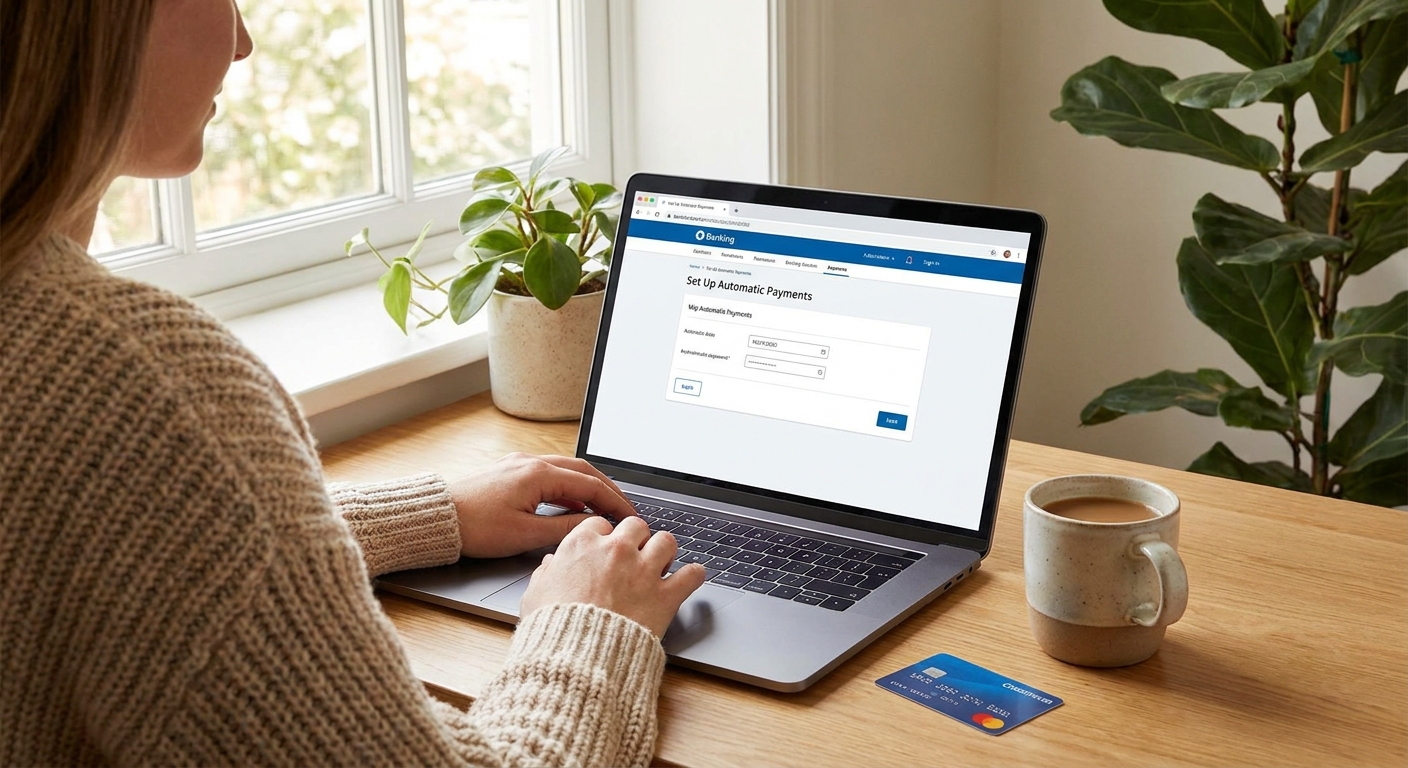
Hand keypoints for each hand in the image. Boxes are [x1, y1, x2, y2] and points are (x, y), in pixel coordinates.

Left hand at [447, 453, 637, 558]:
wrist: (436, 518)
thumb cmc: (475, 527)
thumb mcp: (525, 534)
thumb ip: (565, 528)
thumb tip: (593, 526)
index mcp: (538, 474)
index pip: (590, 486)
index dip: (615, 502)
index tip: (630, 516)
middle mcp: (531, 463)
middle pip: (583, 471)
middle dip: (607, 489)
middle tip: (625, 509)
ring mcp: (519, 464)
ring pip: (566, 470)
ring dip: (588, 487)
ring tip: (603, 507)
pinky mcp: (509, 471)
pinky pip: (549, 473)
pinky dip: (568, 487)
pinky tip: (570, 504)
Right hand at [519, 517, 707, 636]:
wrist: (576, 657)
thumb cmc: (554, 628)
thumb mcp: (536, 595)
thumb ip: (546, 574)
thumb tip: (551, 565)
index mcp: (583, 545)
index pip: (599, 524)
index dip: (603, 538)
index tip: (604, 549)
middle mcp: (616, 550)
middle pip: (636, 525)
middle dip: (637, 539)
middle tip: (634, 555)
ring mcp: (643, 571)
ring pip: (666, 541)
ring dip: (665, 552)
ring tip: (661, 564)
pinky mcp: (665, 595)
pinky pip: (692, 574)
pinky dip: (693, 576)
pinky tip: (690, 579)